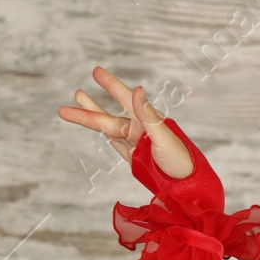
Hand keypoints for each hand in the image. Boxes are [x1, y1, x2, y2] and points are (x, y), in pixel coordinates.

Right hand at [58, 65, 192, 179]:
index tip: (96, 72)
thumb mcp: (163, 135)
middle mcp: (138, 129)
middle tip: (75, 93)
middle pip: (108, 117)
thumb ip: (147, 115)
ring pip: (108, 130)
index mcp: (146, 119)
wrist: (186, 186)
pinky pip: (116, 145)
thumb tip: (137, 89)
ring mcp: (135, 144)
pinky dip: (106, 136)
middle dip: (90, 108)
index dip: (110, 85)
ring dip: (92, 120)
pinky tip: (98, 129)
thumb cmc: (179, 159)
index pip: (124, 98)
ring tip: (73, 109)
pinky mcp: (134, 159)